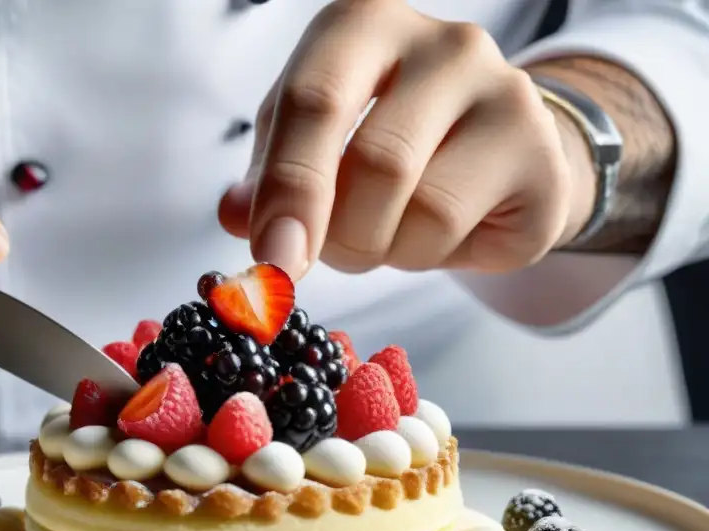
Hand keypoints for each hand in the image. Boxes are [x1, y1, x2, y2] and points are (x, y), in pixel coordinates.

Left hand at [219, 0, 595, 277]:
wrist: (486, 153)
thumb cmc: (381, 141)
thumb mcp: (308, 147)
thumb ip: (268, 177)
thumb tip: (237, 215)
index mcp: (364, 24)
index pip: (314, 100)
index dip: (288, 188)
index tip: (272, 260)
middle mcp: (444, 43)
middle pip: (375, 163)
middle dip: (338, 236)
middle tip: (323, 256)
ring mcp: (505, 92)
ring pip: (422, 210)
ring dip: (382, 250)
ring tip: (382, 234)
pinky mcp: (539, 154)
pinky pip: (460, 232)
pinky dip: (425, 257)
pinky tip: (431, 233)